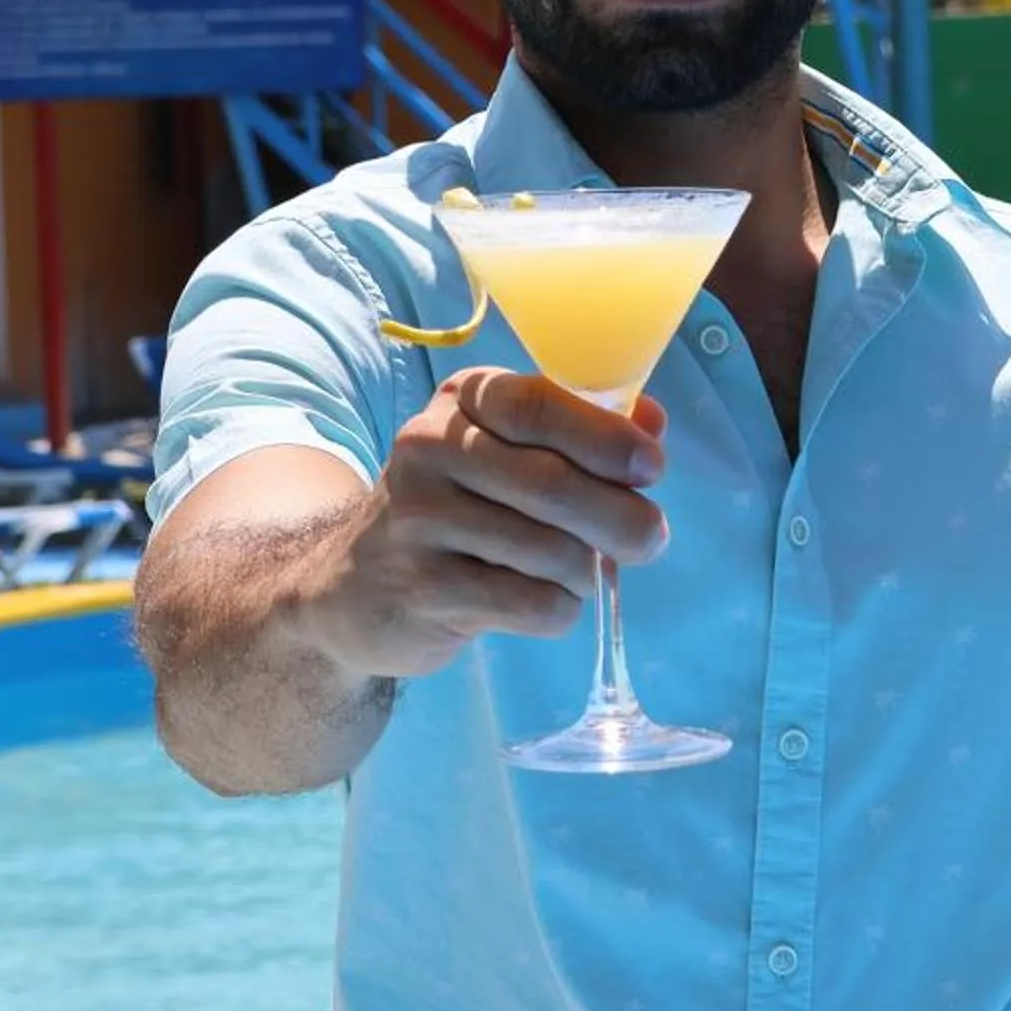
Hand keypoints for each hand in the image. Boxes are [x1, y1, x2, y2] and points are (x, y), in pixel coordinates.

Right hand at [316, 367, 668, 680]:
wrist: (355, 585)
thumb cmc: (458, 508)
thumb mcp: (505, 452)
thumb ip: (582, 431)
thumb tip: (654, 421)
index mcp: (459, 402)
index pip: (536, 405)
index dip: (607, 438)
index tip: (652, 469)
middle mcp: (427, 449)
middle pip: (551, 484)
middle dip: (622, 517)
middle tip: (649, 537)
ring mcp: (418, 521)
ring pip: (550, 551)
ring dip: (589, 570)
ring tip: (583, 571)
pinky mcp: (424, 590)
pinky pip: (531, 604)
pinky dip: (560, 609)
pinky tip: (545, 601)